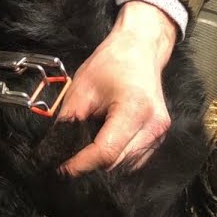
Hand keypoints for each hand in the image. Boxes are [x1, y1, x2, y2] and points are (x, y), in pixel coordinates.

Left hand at [59, 1, 176, 175]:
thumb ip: (68, 121)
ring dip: (104, 163)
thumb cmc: (112, 63)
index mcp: (134, 110)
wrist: (140, 49)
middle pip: (117, 163)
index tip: (62, 167)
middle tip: (67, 160)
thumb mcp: (81, 89)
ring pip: (126, 166)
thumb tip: (55, 149)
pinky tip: (103, 145)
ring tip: (85, 150)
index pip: (106, 152)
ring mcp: (160, 133)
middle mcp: (153, 125)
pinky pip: (135, 159)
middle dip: (90, 165)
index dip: (81, 164)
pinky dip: (117, 157)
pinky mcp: (160, 136)